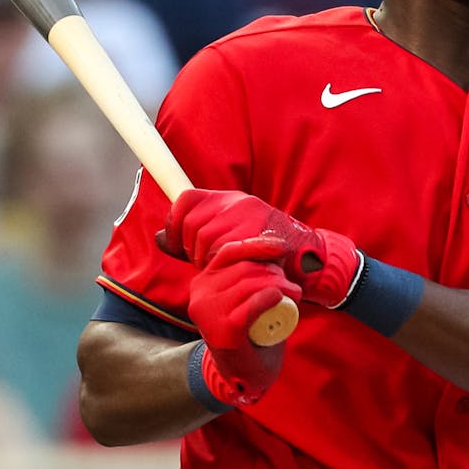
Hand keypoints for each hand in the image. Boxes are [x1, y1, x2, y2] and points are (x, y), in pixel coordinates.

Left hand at [164, 189, 363, 307]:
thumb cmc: (263, 255)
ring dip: (207, 260)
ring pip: (205, 238)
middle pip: (193, 223)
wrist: (307, 260)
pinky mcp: (258, 233)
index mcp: (229, 199)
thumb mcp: (227, 240)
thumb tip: (161, 239)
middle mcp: (238, 202)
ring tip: (223, 267)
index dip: (174, 221)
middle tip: (207, 262)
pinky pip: (224, 250)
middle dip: (192, 249)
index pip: (186, 199)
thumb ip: (192, 241)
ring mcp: (250, 216)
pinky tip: (231, 269)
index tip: (177, 242)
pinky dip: (223, 264)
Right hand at [188, 239, 301, 405]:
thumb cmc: (252, 330)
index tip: (281, 246)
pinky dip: (270, 297)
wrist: (246, 374)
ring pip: (249, 284)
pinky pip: (251, 305)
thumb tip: (276, 245)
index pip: (229, 252)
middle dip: (274, 271)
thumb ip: (251, 273)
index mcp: (203, 282)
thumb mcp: (246, 297)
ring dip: (279, 284)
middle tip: (292, 286)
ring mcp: (208, 313)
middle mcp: (200, 295)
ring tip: (294, 293)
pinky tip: (280, 298)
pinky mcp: (223, 331)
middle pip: (244, 267)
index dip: (257, 245)